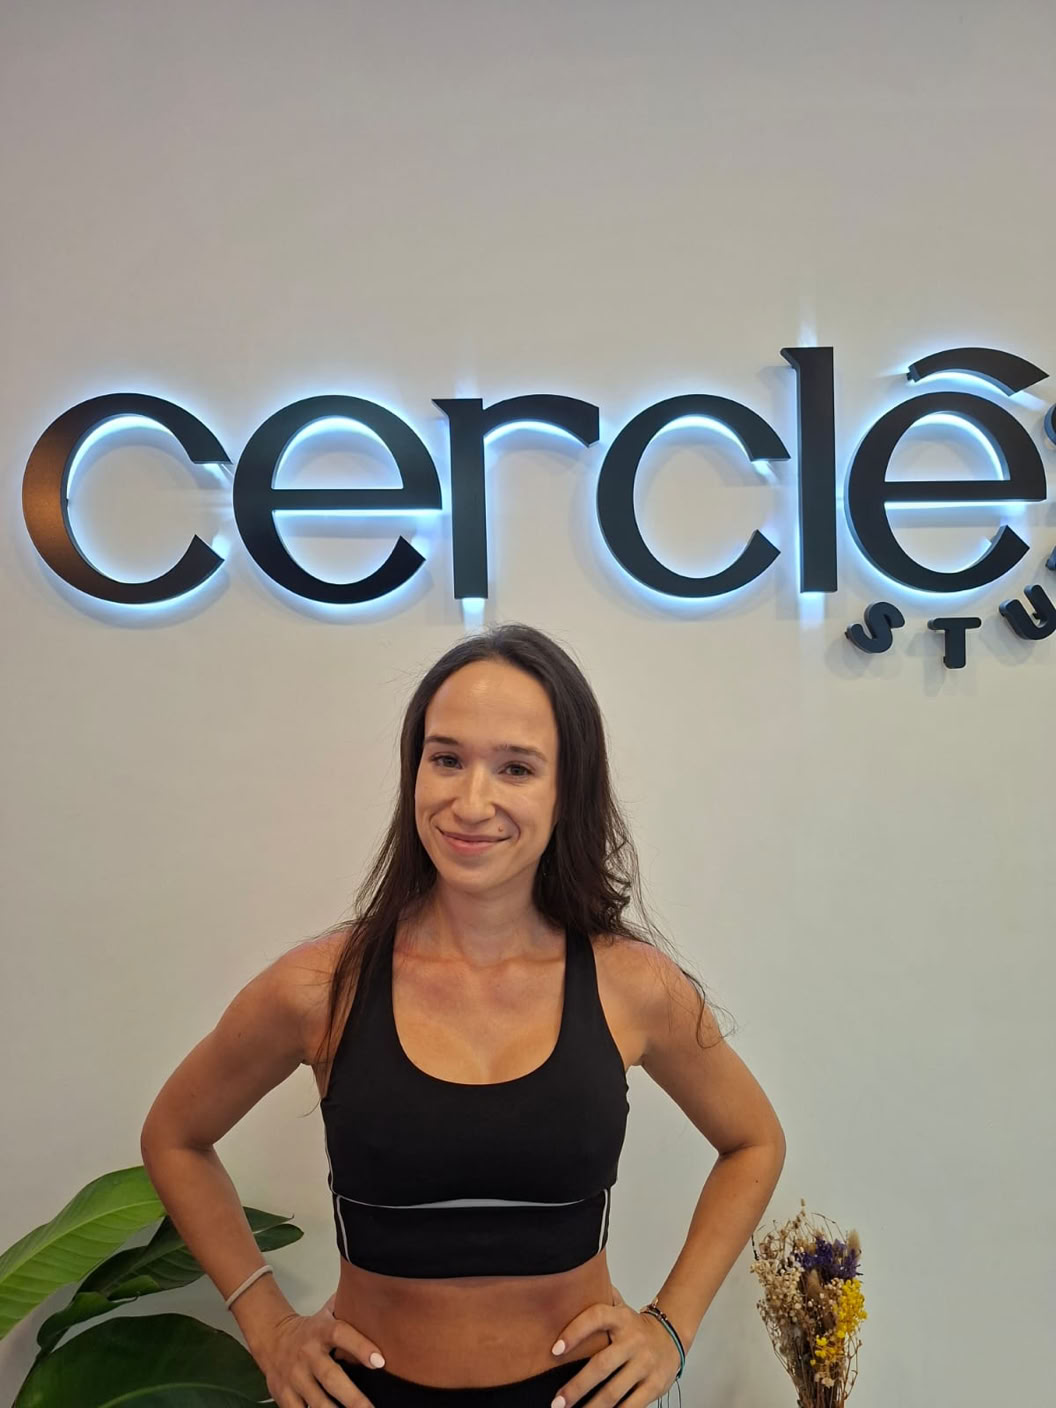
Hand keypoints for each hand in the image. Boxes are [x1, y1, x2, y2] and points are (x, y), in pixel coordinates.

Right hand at [256, 1293, 384, 1407]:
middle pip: (330, 1376)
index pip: (341, 1334)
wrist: (271, 1338)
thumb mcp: (327, 1313)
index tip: (380, 1361)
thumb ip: (348, 1307)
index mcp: (320, 1331)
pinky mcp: (284, 1395)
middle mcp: (307, 1354)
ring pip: (317, 1401)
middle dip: (352, 1397)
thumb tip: (376, 1288)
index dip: (360, 1346)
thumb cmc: (310, 1329)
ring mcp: (294, 1377)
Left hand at [548, 1285, 681, 1406]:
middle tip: (557, 1402)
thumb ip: (600, 1298)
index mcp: (622, 1318)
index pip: (597, 1317)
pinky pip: (633, 1405)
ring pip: (615, 1391)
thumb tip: (574, 1278)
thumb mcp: (620, 1308)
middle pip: (602, 1365)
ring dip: (592, 1406)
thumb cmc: (635, 1327)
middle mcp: (634, 1340)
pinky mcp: (655, 1385)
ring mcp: (645, 1364)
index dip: (575, 1331)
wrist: (672, 1336)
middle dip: (577, 1386)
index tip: (555, 1349)